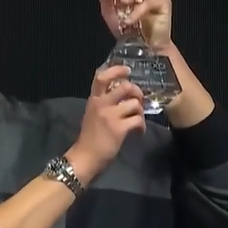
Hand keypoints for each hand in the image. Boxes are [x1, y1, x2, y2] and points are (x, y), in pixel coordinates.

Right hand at [66, 65, 146, 180]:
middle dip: (137, 92)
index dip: (116, 70)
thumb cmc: (89, 137)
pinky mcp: (119, 129)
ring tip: (137, 120)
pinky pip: (138, 120)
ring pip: (135, 104)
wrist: (85, 157)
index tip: (127, 70)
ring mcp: (110, 116)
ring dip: (140, 112)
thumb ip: (104, 103)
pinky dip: (141, 126)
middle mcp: (101, 104)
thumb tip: (123, 95)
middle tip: (138, 101)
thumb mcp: (92, 114)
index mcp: (93, 99)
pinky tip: (138, 132)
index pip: (101, 77)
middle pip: (125, 86)